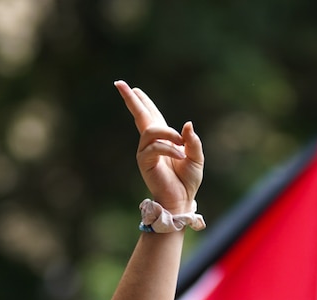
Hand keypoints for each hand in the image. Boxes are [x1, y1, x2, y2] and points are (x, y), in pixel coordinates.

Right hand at [115, 80, 203, 214]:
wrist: (181, 200)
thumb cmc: (188, 181)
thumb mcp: (196, 157)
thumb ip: (193, 141)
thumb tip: (186, 124)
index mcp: (163, 138)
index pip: (150, 115)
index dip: (142, 101)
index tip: (132, 87)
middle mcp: (151, 142)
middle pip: (139, 115)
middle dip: (131, 99)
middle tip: (119, 83)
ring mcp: (145, 151)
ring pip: (152, 130)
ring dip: (169, 135)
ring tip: (182, 147)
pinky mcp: (144, 162)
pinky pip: (155, 147)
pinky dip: (169, 148)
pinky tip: (180, 156)